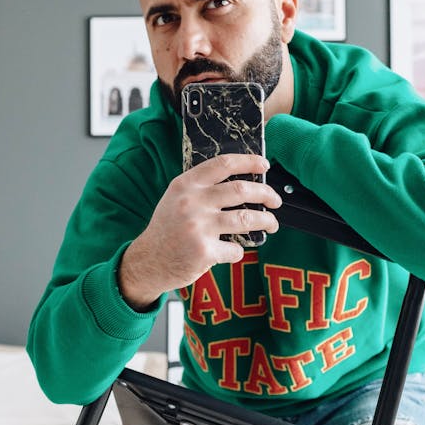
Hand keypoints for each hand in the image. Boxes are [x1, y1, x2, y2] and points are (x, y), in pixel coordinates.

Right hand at [119, 153, 280, 309]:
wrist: (148, 261)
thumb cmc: (167, 230)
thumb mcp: (176, 200)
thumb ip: (201, 189)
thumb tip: (242, 185)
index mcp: (186, 185)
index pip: (223, 164)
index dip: (249, 162)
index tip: (264, 166)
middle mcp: (192, 202)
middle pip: (242, 190)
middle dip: (266, 194)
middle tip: (276, 201)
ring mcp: (198, 227)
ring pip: (246, 219)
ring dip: (266, 221)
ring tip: (271, 224)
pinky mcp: (204, 251)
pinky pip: (235, 249)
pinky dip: (238, 251)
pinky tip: (232, 251)